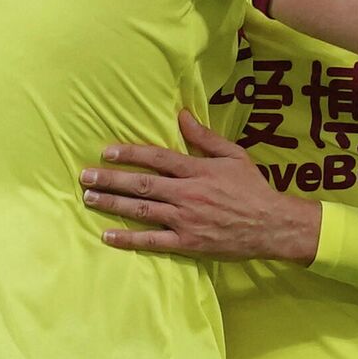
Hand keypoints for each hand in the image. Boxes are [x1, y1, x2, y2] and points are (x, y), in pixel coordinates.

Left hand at [80, 110, 321, 262]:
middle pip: (141, 184)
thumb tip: (182, 115)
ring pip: (141, 210)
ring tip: (88, 199)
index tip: (106, 151)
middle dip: (110, 179)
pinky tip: (107, 235)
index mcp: (197, 170)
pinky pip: (152, 241)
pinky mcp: (187, 243)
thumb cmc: (253, 188)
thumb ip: (204, 137)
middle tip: (85, 177)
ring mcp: (185, 220)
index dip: (129, 153)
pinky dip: (128, 239)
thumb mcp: (233, 156)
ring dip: (111, 204)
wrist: (272, 225)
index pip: (156, 158)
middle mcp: (187, 193)